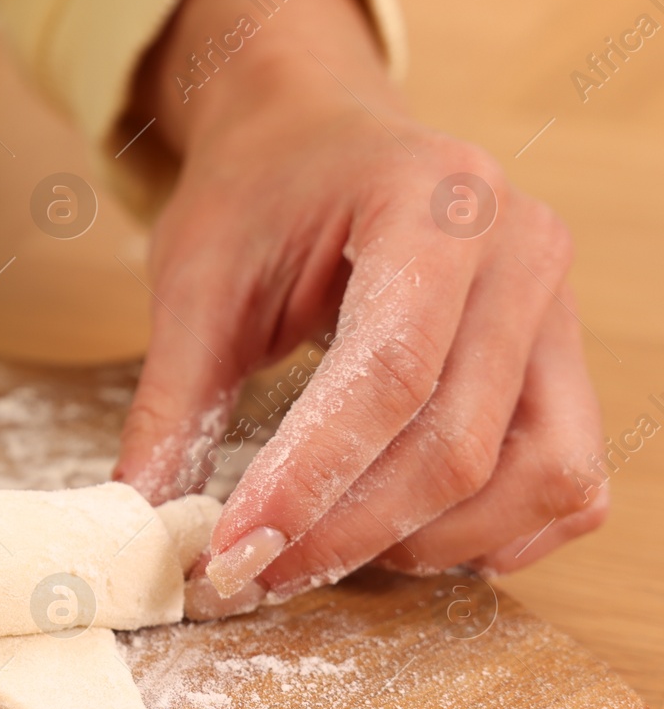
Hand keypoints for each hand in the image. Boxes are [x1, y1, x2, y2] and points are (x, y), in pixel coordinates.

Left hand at [114, 0, 605, 600]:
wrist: (316, 134)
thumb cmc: (260, 195)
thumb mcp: (196, 281)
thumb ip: (173, 403)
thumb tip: (140, 521)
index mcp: (430, 200)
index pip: (389, 371)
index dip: (311, 479)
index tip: (235, 549)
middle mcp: (520, 249)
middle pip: (459, 441)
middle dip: (348, 531)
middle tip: (253, 575)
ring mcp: (560, 306)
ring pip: (536, 477)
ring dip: (424, 542)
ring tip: (323, 550)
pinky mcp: (567, 358)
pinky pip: (568, 483)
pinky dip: (494, 533)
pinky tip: (404, 537)